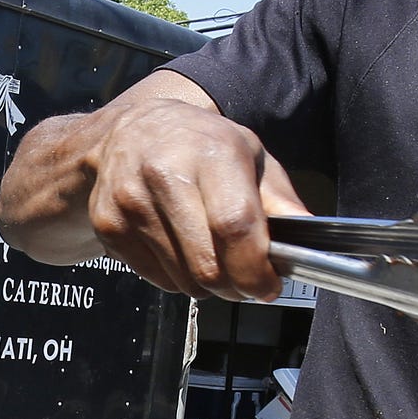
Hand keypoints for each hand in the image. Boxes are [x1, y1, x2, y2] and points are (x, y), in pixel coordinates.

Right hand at [0, 70, 309, 300]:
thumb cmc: (199, 144)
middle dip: (236, 286)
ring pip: (183, 280)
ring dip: (208, 285)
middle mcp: (164, 173)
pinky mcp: (108, 224)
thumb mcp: (250, 155)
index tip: (268, 285)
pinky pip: (157, 279)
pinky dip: (177, 278)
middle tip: (245, 281)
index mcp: (209, 151)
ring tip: (213, 260)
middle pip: (207, 265)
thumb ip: (281, 201)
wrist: (130, 132)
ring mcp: (130, 201)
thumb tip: (309, 242)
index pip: (234, 227)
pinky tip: (182, 250)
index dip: (255, 268)